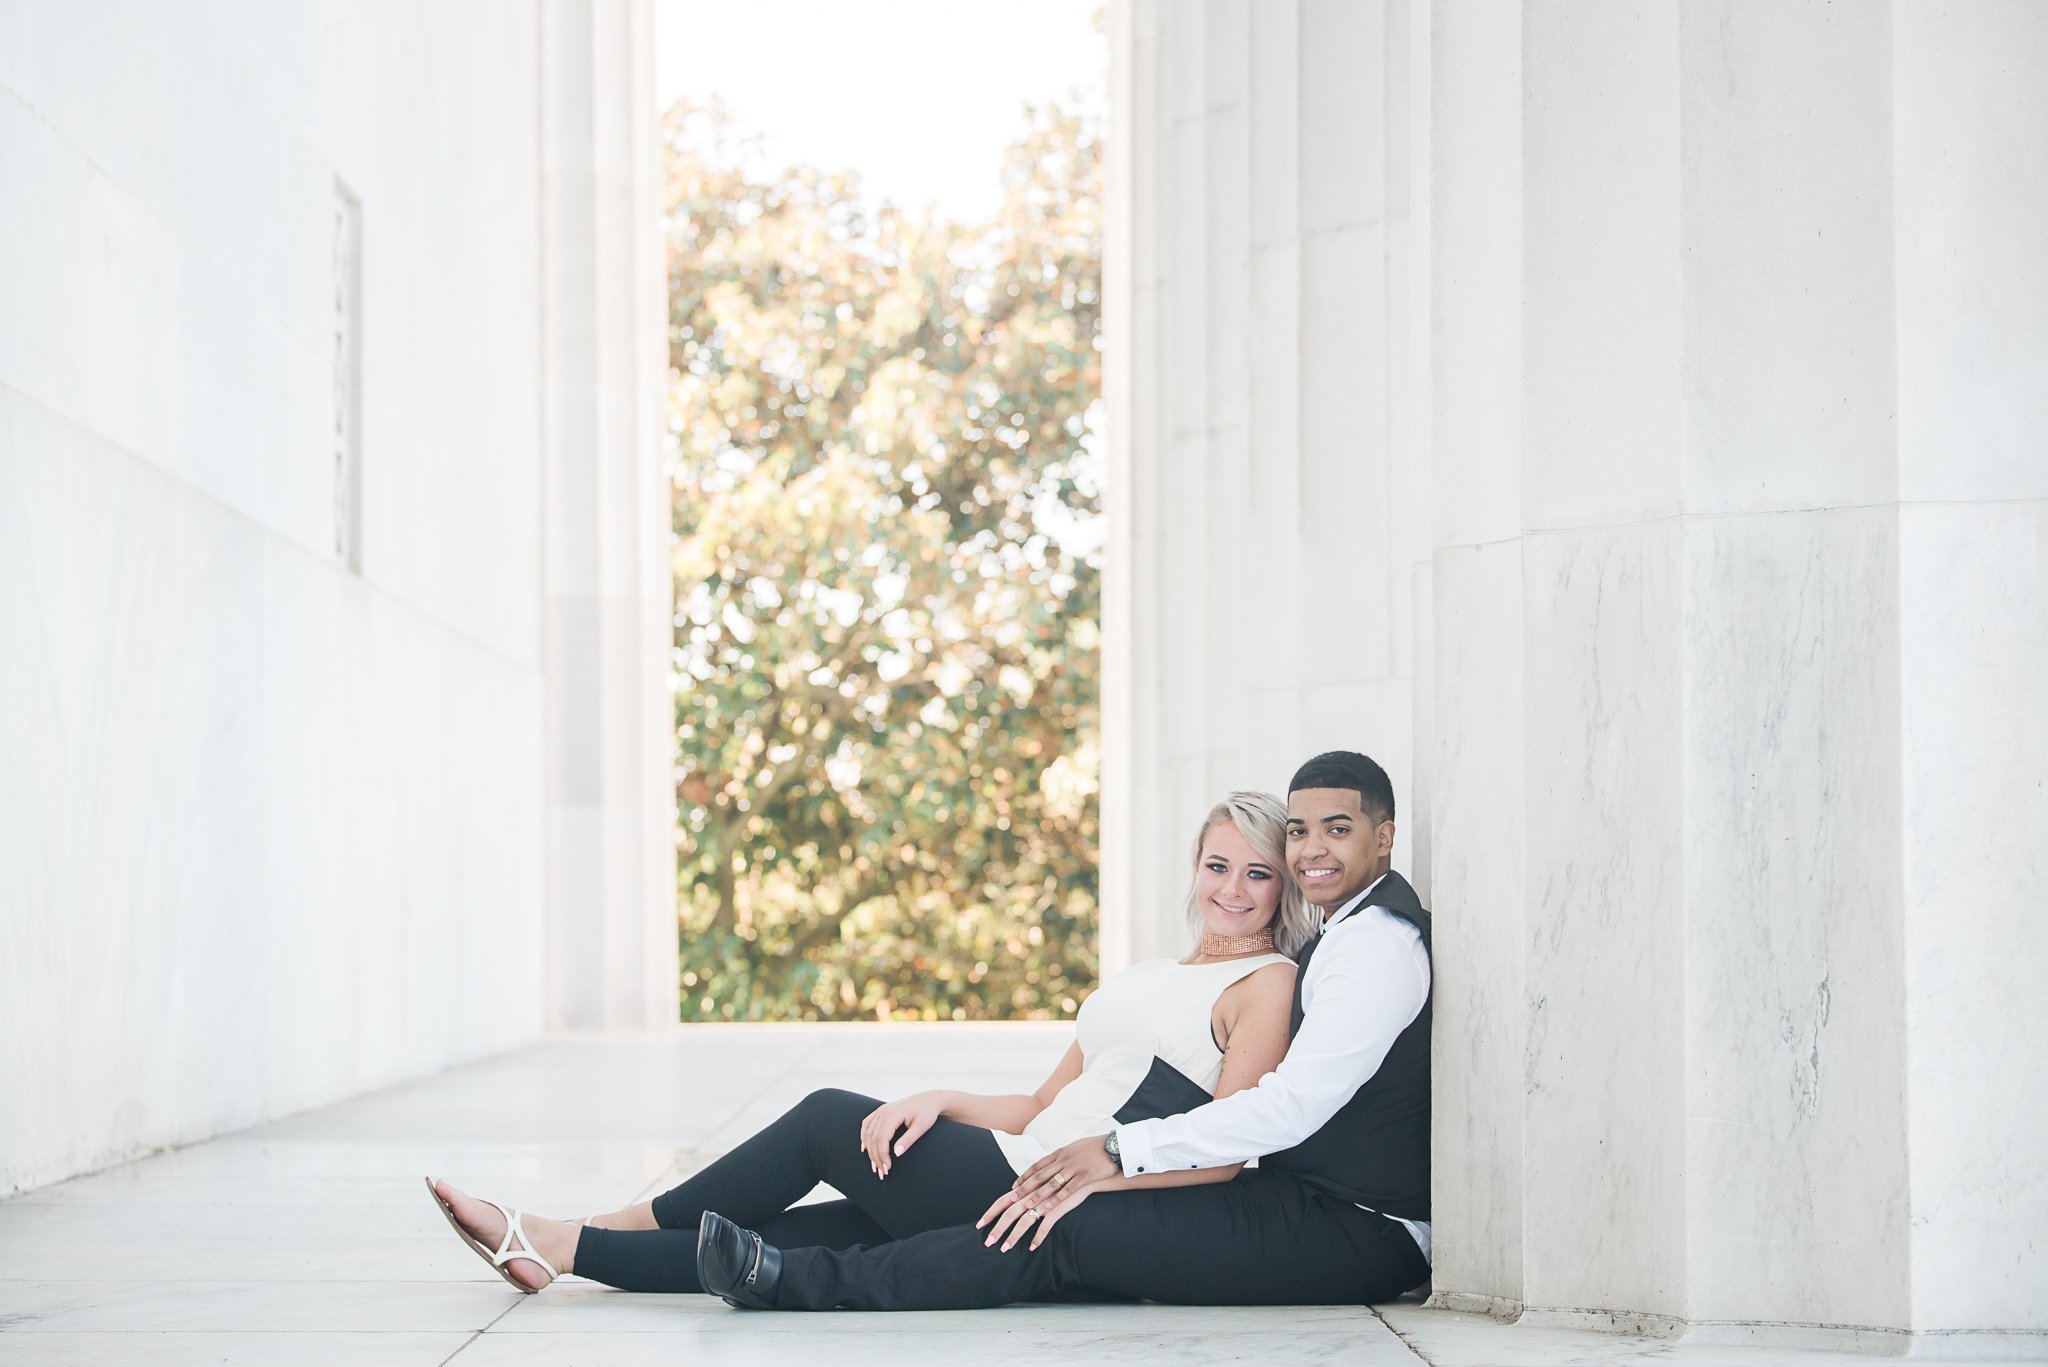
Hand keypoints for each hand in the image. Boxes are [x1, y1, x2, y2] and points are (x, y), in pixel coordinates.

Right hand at [859, 1093, 943, 1178]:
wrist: (929, 1100)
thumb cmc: (927, 1113)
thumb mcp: (922, 1127)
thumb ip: (909, 1140)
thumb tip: (896, 1153)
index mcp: (893, 1114)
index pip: (882, 1138)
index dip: (882, 1155)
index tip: (887, 1168)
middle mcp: (884, 1111)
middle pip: (873, 1138)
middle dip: (876, 1157)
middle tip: (882, 1172)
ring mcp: (881, 1110)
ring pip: (868, 1133)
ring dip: (870, 1151)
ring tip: (875, 1166)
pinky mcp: (881, 1111)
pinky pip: (867, 1124)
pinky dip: (864, 1137)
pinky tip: (865, 1148)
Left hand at [975, 1176, 1105, 1251]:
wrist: (1092, 1162)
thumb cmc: (1070, 1167)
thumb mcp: (1047, 1173)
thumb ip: (1032, 1182)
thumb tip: (1017, 1189)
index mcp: (1028, 1185)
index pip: (1003, 1199)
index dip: (991, 1211)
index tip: (980, 1224)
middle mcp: (1034, 1191)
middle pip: (1009, 1211)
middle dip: (997, 1227)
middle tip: (987, 1242)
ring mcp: (1046, 1199)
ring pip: (1025, 1220)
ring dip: (1014, 1236)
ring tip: (1004, 1249)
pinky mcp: (1060, 1205)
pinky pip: (1047, 1224)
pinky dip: (1038, 1236)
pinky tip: (1031, 1247)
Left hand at [1011, 1133, 1118, 1208]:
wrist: (1114, 1146)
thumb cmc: (1095, 1147)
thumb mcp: (1075, 1148)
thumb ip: (1063, 1155)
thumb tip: (1054, 1159)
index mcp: (1060, 1152)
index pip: (1037, 1165)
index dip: (1025, 1176)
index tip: (1014, 1185)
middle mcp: (1064, 1160)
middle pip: (1040, 1175)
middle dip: (1025, 1187)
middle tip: (1012, 1198)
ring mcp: (1074, 1168)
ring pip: (1051, 1184)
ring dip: (1037, 1196)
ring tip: (1026, 1206)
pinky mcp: (1084, 1177)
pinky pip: (1068, 1190)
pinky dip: (1057, 1199)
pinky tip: (1049, 1207)